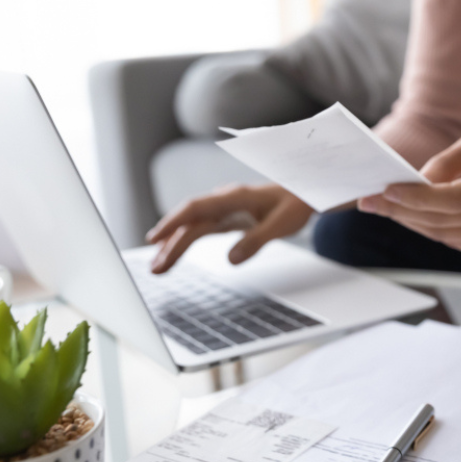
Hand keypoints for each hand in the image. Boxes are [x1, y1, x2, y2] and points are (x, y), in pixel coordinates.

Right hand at [146, 184, 311, 272]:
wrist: (305, 193)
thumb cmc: (296, 204)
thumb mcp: (282, 224)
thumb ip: (257, 240)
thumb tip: (230, 260)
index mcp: (234, 197)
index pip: (196, 209)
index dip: (173, 223)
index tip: (156, 239)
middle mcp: (224, 200)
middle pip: (190, 221)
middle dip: (169, 243)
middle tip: (155, 268)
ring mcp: (224, 208)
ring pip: (192, 225)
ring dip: (173, 244)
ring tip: (157, 267)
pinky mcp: (227, 217)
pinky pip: (201, 228)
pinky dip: (185, 240)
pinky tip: (171, 251)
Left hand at [357, 134, 460, 259]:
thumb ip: (449, 160)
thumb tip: (418, 181)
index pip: (453, 199)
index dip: (416, 198)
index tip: (386, 190)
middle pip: (441, 220)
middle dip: (400, 210)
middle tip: (368, 201)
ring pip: (442, 234)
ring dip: (410, 221)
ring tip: (385, 206)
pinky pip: (453, 240)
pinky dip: (430, 228)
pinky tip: (415, 215)